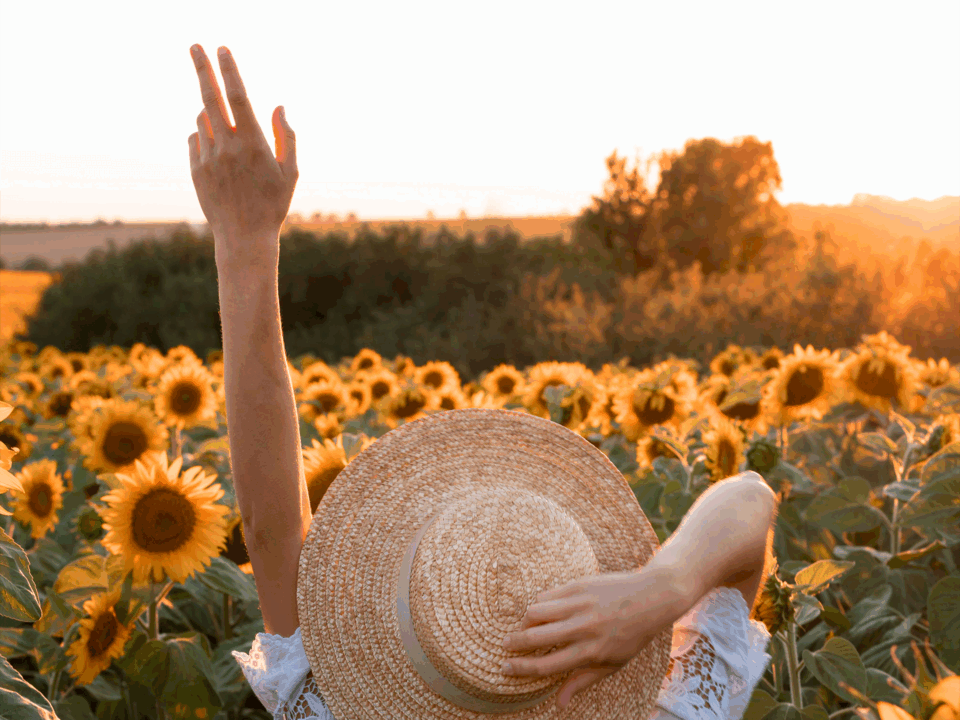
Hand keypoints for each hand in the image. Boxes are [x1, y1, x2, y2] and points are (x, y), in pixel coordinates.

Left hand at [187, 44, 297, 270]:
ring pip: (203, 120)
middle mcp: (226, 147)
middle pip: (209, 97)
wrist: (244, 238)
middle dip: (201, 68)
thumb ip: (286, 136)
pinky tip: (220, 155)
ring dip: (213, 116)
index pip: (237, 96)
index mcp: (253, 144)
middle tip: (194, 45)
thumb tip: (278, 106)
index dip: (229, 70)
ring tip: (230, 140)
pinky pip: (196, 139)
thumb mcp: (291, 172)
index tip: (222, 49)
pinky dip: (205, 137)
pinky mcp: (196, 170)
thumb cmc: (273, 204)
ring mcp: (207, 158)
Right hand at [500, 566, 687, 710]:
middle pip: (535, 637)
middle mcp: (583, 628)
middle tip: (505, 646)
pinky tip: (541, 610)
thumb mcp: (613, 664)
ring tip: (524, 628)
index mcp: (590, 652)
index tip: (505, 668)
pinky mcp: (578, 585)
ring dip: (524, 622)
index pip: (546, 665)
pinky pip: (547, 595)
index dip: (521, 668)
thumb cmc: (633, 635)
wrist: (652, 596)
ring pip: (536, 612)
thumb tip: (559, 704)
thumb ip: (582, 681)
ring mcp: (579, 604)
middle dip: (513, 644)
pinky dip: (539, 604)